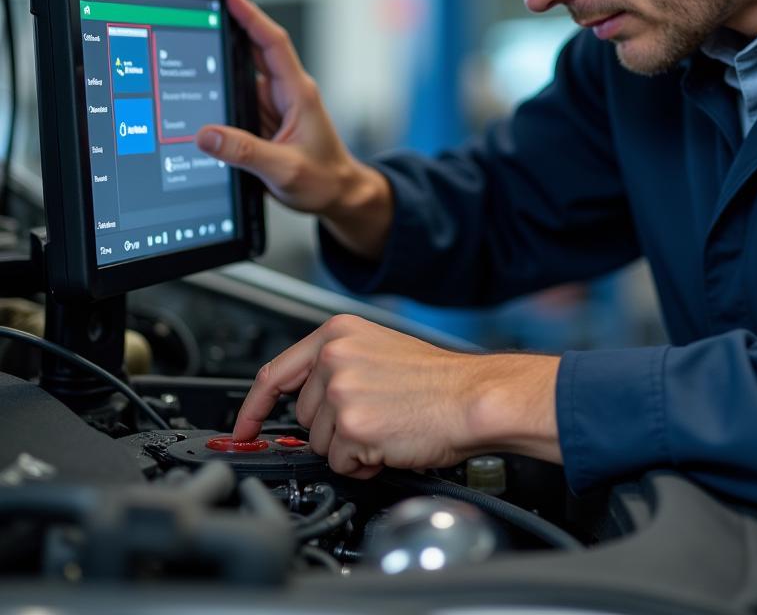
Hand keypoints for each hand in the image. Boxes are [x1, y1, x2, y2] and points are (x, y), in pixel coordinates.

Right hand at [196, 0, 391, 258]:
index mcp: (298, 94)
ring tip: (188, 68)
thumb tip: (207, 135)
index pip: (273, 44)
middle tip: (195, 18)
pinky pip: (237, 103)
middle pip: (253, 53)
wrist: (339, 196)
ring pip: (240, 80)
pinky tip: (201, 105)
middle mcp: (287, 94)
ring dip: (218, 74)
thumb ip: (246, 153)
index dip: (252, 16)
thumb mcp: (285, 170)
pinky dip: (220, 101)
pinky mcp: (264, 121)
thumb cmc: (325, 181)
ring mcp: (274, 107)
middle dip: (226, 33)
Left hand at [232, 314, 561, 476]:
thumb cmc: (438, 381)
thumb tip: (306, 398)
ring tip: (387, 427)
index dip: (253, 408)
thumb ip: (338, 365)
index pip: (275, 373)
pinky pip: (340, 464)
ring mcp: (341, 391)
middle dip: (332, 428)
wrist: (472, 398)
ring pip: (319, 443)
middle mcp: (334, 358)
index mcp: (339, 333)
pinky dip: (362, 464)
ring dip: (349, 447)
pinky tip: (390, 442)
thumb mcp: (380, 351)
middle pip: (302, 416)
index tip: (243, 428)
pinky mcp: (352, 426)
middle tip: (374, 418)